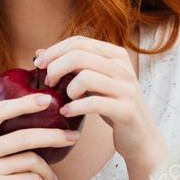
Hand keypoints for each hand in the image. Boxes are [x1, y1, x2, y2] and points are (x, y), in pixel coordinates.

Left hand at [33, 36, 165, 168]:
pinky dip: (74, 107)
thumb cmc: (111, 106)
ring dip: (67, 89)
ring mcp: (127, 89)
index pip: (79, 42)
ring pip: (85, 77)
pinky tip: (66, 113)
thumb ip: (71, 66)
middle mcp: (124, 68)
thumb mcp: (92, 82)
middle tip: (48, 83)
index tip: (39, 64)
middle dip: (55, 68)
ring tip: (65, 99)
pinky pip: (93, 103)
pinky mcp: (126, 110)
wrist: (140, 137)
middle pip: (78, 55)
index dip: (55, 51)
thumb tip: (39, 51)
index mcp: (116, 55)